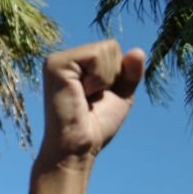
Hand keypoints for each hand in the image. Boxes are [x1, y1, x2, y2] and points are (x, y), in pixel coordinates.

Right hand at [35, 40, 143, 171]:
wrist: (78, 147)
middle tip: (90, 99)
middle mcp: (63, 59)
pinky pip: (96, 56)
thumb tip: (137, 51)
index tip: (97, 97)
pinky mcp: (54, 65)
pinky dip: (98, 78)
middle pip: (110, 46)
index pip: (112, 49)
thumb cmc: (96, 126)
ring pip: (105, 50)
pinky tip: (81, 94)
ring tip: (84, 98)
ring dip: (104, 79)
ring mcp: (56, 60)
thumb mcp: (121, 95)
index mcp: (76, 65)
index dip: (116, 74)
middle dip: (111, 75)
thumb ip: (131, 72)